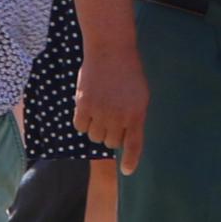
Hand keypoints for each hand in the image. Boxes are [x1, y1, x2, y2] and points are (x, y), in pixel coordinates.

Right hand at [75, 45, 148, 172]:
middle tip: (110, 117)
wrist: (110, 50)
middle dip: (110, 134)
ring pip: (94, 137)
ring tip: (99, 109)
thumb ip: (134, 117)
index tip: (127, 171)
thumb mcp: (140, 95)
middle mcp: (119, 116)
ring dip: (96, 128)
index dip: (130, 160)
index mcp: (137, 114)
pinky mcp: (83, 105)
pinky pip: (80, 127)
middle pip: (111, 142)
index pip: (134, 145)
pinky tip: (87, 107)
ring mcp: (101, 112)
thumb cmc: (127, 72)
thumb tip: (125, 139)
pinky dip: (82, 121)